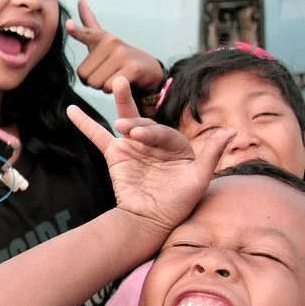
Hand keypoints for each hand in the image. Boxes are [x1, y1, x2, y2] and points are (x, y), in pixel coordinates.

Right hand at [67, 76, 234, 234]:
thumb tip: (233, 131)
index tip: (139, 136)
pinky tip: (71, 110)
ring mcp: (134, 147)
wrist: (149, 222)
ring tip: (118, 83)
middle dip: (137, 119)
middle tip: (128, 127)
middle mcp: (155, 143)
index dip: (152, 133)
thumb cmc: (177, 204)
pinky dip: (85, 123)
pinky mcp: (116, 155)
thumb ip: (211, 153)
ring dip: (122, 102)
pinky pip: (98, 136)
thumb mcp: (198, 179)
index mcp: (176, 146)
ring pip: (126, 120)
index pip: (164, 133)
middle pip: (146, 121)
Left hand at [68, 0, 164, 93]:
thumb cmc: (119, 57)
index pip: (85, 34)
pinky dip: (113, 91)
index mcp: (101, 37)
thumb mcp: (102, 40)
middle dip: (94, 81)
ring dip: (104, 87)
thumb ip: (88, 25)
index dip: (76, 31)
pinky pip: (109, 87)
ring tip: (116, 76)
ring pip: (96, 84)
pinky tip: (123, 82)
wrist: (149, 68)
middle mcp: (111, 42)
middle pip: (85, 76)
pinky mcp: (132, 68)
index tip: (68, 24)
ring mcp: (122, 54)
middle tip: (109, 73)